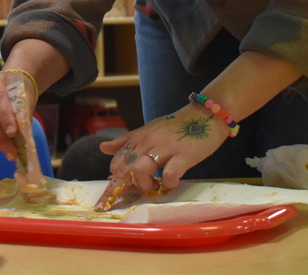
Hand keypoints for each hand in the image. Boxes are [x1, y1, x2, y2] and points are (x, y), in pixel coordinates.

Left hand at [93, 104, 226, 209]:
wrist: (205, 114)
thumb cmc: (176, 125)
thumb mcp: (148, 129)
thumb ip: (126, 140)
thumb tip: (102, 147)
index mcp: (138, 138)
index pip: (116, 162)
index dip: (115, 180)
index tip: (119, 193)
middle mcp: (147, 142)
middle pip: (123, 168)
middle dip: (128, 185)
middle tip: (142, 187)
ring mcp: (165, 148)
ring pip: (140, 170)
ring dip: (145, 184)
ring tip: (155, 185)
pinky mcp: (184, 155)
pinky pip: (170, 174)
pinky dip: (169, 183)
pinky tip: (173, 182)